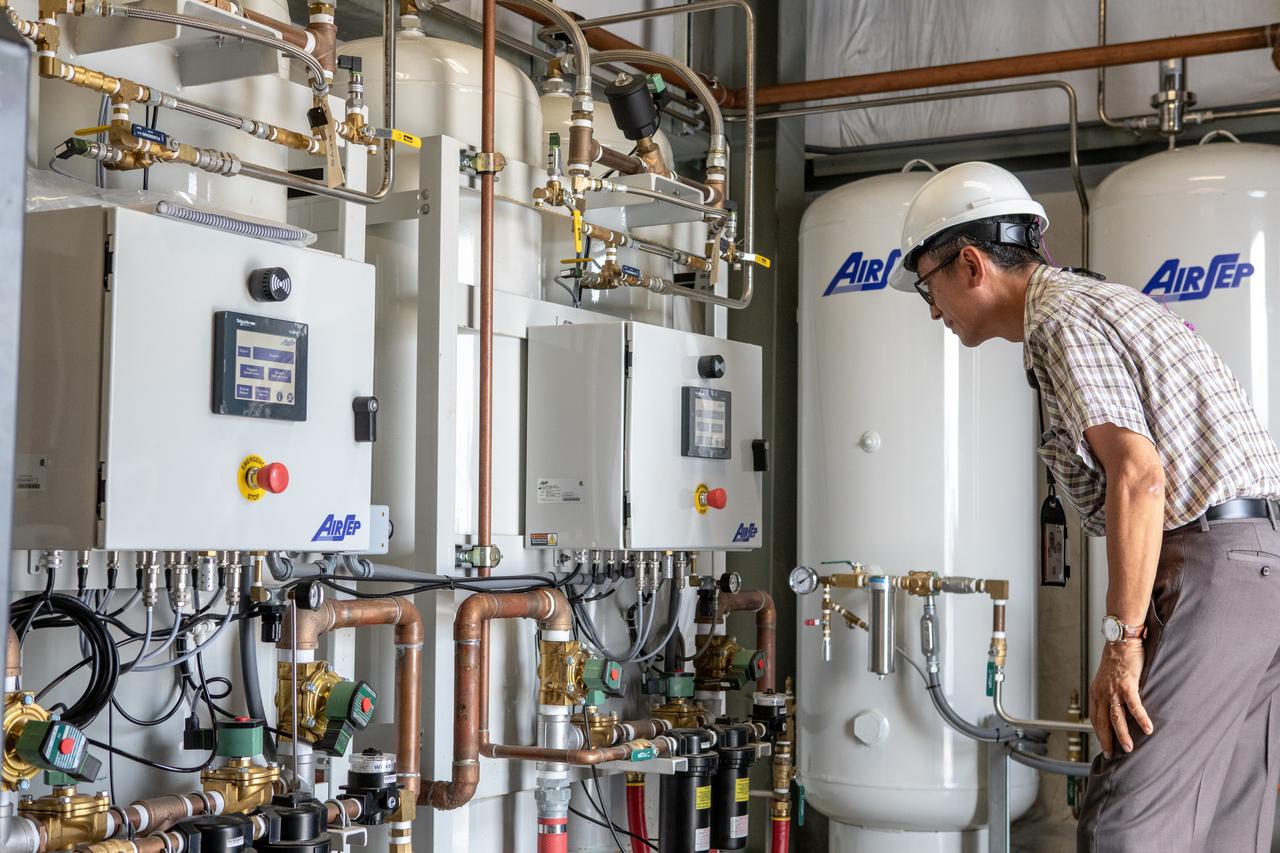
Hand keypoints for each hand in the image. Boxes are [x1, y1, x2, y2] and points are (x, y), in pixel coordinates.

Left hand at [1090, 640, 1153, 757]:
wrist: (1121, 641)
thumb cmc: (1117, 659)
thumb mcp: (1107, 678)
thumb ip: (1110, 692)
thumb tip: (1116, 706)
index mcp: (1096, 692)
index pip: (1095, 718)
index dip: (1099, 733)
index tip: (1103, 744)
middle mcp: (1102, 693)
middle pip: (1102, 722)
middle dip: (1106, 741)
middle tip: (1110, 755)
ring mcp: (1114, 691)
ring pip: (1116, 718)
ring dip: (1123, 736)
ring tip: (1128, 749)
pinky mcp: (1127, 686)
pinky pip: (1134, 706)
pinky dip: (1141, 719)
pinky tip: (1148, 729)